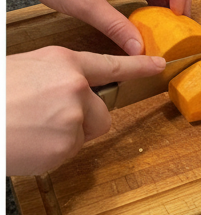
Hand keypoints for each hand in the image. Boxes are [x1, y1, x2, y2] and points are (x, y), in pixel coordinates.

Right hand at [7, 47, 165, 178]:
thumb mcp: (26, 70)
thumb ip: (57, 79)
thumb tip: (73, 92)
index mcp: (62, 62)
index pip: (111, 65)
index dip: (138, 67)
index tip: (159, 66)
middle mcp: (74, 88)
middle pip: (102, 112)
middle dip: (83, 119)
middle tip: (45, 116)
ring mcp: (72, 117)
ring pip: (85, 133)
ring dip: (65, 135)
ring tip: (31, 127)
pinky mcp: (66, 144)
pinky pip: (69, 151)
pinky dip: (51, 151)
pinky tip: (29, 140)